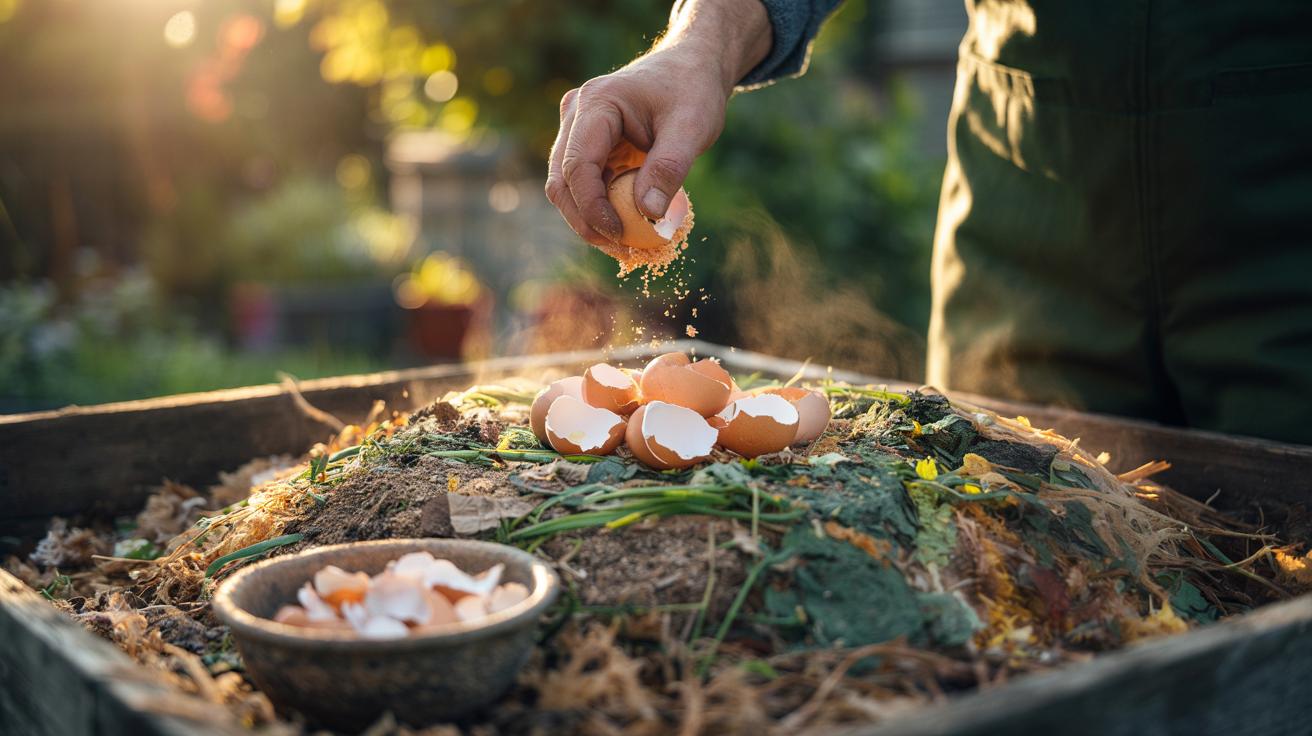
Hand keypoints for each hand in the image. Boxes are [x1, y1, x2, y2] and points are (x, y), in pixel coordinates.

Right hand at [545, 0, 770, 246]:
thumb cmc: (693, 90)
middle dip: (585, 221)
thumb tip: (649, 216)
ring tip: (625, 245)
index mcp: (596, 103)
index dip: (592, 208)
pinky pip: (585, 185)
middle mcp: (576, 115)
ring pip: (567, 188)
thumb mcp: (692, 126)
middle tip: (621, 250)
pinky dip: (601, 210)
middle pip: (561, 181)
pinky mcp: (588, 145)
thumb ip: (669, 168)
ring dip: (590, 220)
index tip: (620, 235)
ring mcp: (577, 130)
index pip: (577, 165)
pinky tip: (626, 228)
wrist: (691, 67)